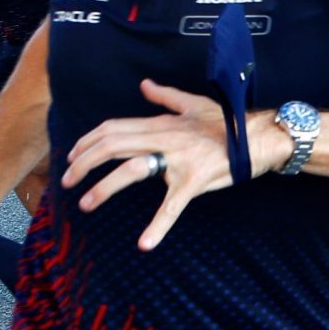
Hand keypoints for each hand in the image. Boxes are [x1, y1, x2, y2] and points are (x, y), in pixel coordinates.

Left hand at [62, 79, 265, 251]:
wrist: (261, 137)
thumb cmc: (228, 123)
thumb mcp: (195, 104)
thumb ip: (165, 97)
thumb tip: (144, 85)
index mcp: (162, 123)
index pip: (114, 128)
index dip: (88, 142)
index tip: (72, 156)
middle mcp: (165, 138)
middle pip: (113, 146)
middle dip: (83, 164)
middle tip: (67, 181)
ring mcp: (179, 160)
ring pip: (132, 171)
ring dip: (104, 189)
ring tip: (86, 204)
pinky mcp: (194, 180)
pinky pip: (172, 205)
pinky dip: (158, 226)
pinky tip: (145, 243)